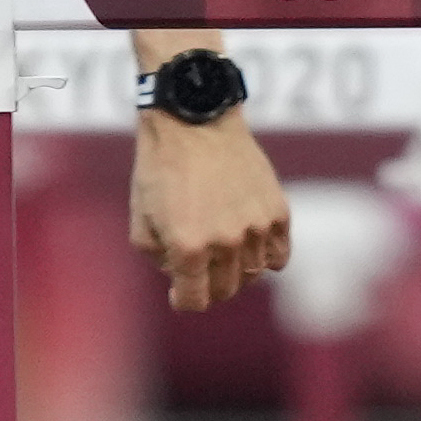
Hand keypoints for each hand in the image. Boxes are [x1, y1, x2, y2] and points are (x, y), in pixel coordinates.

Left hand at [130, 110, 288, 309]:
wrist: (194, 119)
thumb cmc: (160, 167)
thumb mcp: (141, 219)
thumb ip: (158, 260)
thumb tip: (182, 277)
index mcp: (188, 247)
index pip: (194, 302)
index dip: (184, 300)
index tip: (180, 293)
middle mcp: (225, 242)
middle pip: (225, 290)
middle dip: (209, 285)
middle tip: (201, 269)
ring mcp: (255, 227)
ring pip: (253, 274)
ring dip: (236, 270)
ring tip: (223, 249)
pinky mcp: (277, 210)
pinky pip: (280, 254)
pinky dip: (267, 255)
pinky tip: (250, 242)